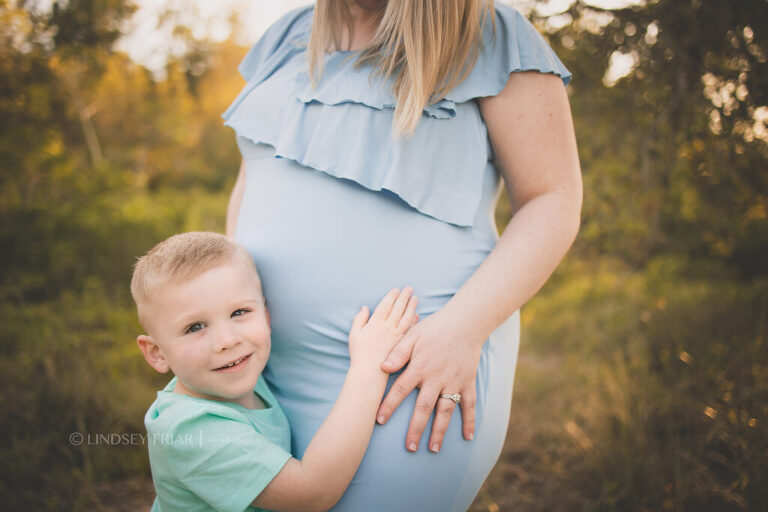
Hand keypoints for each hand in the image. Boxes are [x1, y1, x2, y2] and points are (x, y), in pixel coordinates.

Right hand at [348, 287, 418, 369]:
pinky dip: (414, 321)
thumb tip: (365, 308)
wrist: (370, 371)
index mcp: (376, 323)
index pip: (386, 305)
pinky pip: (410, 329)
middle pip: (398, 308)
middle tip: (409, 288)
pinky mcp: (402, 344)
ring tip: (415, 298)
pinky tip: (417, 316)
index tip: (396, 290)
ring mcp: (396, 335)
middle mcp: (388, 327)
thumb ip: (359, 319)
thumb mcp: (354, 334)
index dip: (391, 296)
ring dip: (411, 307)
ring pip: (406, 317)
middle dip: (404, 297)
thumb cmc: (359, 353)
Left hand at [376, 311, 482, 452]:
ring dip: (440, 431)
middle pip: (423, 408)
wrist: (465, 322)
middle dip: (415, 429)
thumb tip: (382, 367)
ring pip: (445, 411)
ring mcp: (453, 382)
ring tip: (433, 449)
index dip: (389, 406)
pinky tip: (468, 437)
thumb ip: (397, 352)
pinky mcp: (468, 382)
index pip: (400, 390)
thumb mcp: (412, 335)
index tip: (379, 420)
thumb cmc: (435, 328)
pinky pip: (469, 405)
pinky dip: (470, 421)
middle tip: (409, 447)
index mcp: (419, 367)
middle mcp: (436, 378)